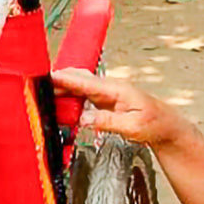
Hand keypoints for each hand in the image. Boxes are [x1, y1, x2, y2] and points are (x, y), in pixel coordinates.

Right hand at [51, 68, 185, 146]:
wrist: (168, 127)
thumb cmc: (155, 125)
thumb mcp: (134, 126)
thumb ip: (108, 121)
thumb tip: (83, 119)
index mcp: (115, 89)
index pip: (83, 81)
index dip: (63, 78)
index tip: (45, 76)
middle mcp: (108, 88)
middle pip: (76, 80)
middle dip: (56, 82)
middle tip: (35, 89)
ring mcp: (105, 94)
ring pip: (77, 88)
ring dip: (60, 92)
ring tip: (41, 98)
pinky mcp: (104, 102)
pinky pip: (81, 97)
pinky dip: (67, 100)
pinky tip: (58, 107)